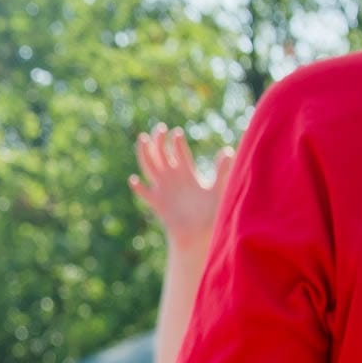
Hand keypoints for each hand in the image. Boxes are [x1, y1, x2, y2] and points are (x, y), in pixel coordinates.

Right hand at [130, 125, 233, 249]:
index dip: (177, 142)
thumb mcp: (218, 189)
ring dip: (145, 153)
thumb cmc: (211, 214)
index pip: (179, 153)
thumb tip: (227, 150)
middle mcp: (173, 179)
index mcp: (187, 174)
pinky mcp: (157, 203)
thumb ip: (221, 170)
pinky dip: (138, 187)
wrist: (199, 234)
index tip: (177, 133)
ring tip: (142, 139)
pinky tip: (134, 180)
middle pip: (162, 155)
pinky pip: (145, 193)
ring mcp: (163, 190)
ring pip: (150, 167)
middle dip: (159, 141)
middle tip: (159, 128)